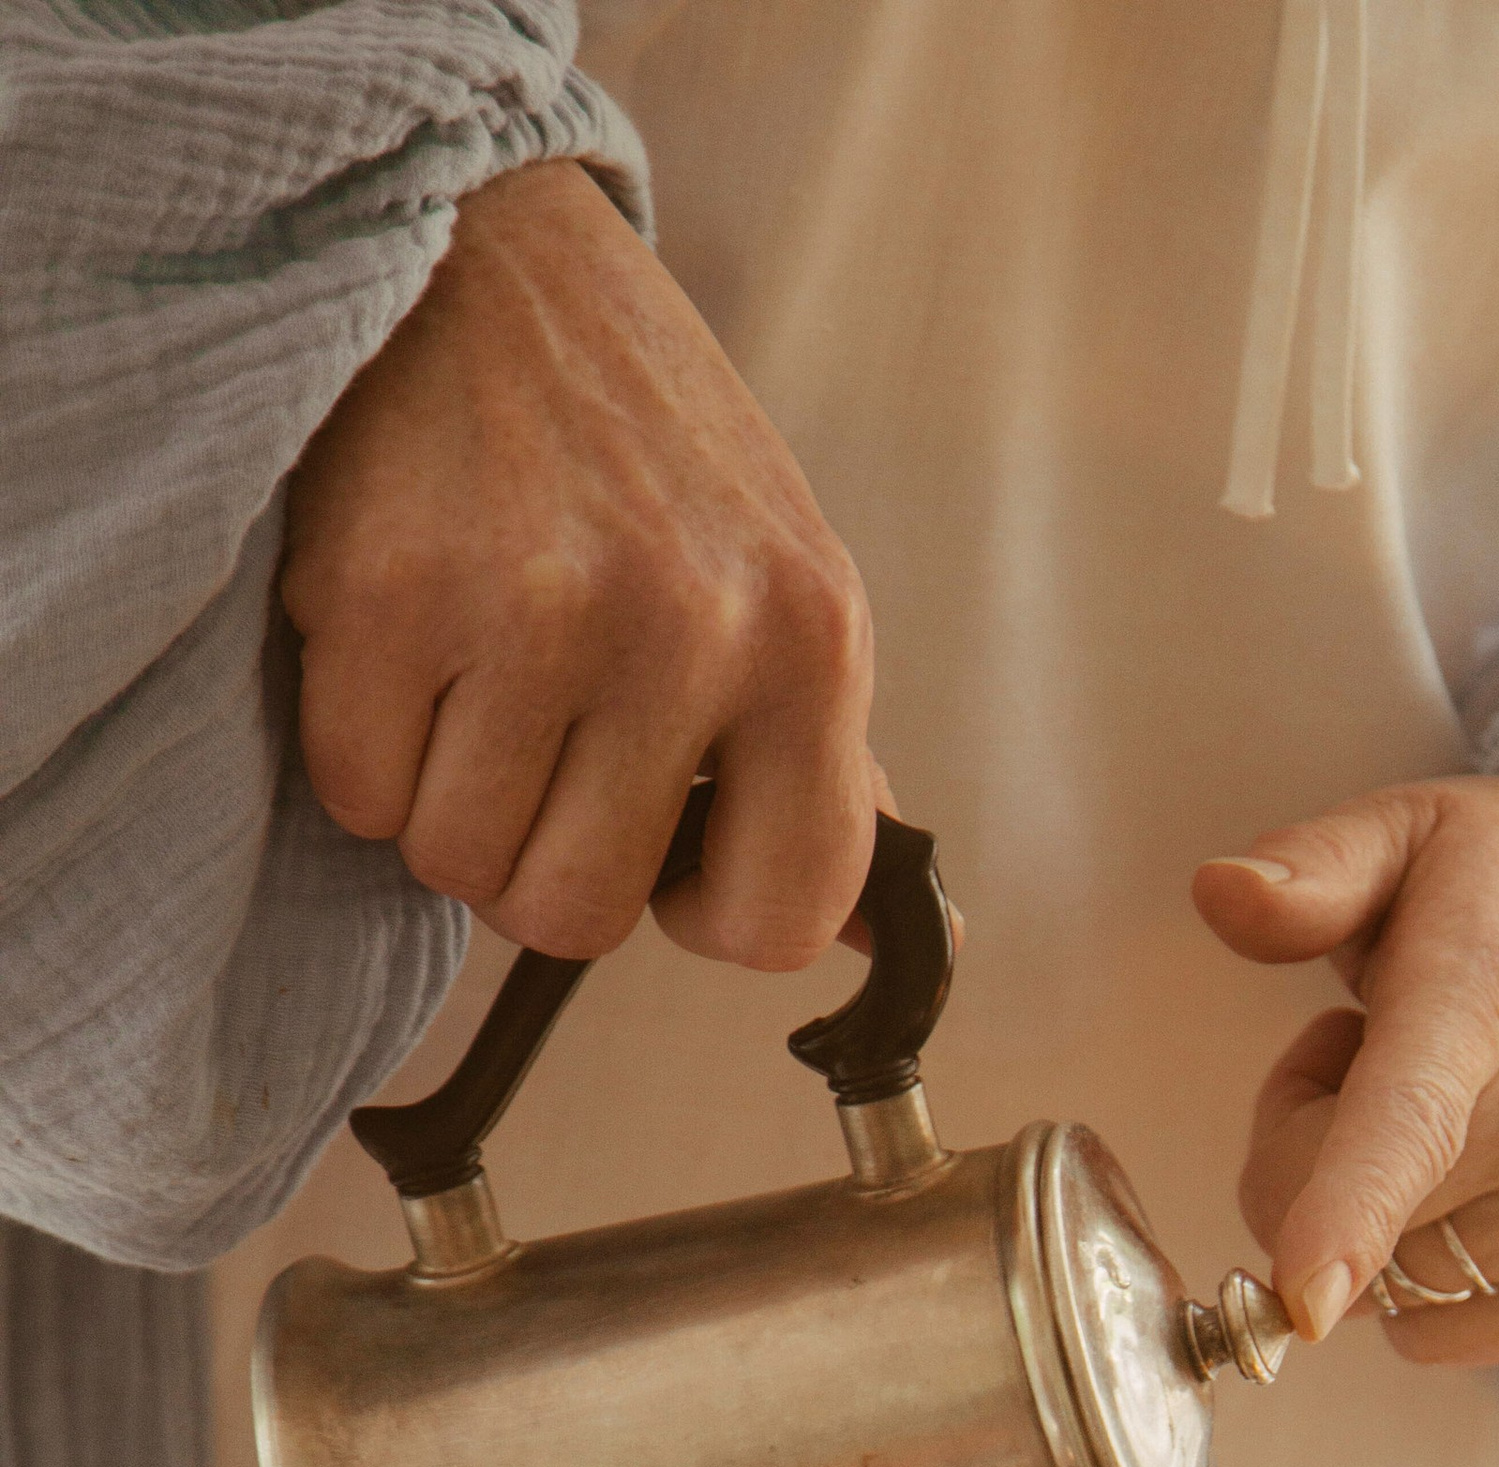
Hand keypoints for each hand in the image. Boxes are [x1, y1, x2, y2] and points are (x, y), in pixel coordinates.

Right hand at [282, 158, 875, 970]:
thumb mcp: (780, 583)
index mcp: (814, 639)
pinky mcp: (389, 591)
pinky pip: (358, 791)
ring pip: (459, 865)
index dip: (709, 914)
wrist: (483, 248)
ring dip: (447, 803)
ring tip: (473, 675)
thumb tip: (896, 943)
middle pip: (580, 915)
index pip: (787, 919)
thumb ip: (826, 766)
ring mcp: (535, 610)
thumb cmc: (642, 448)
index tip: (671, 853)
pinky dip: (364, 745)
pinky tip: (405, 639)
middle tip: (540, 744)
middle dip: (540, 861)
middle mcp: (687, 627)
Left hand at [1193, 747, 1498, 1363]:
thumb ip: (1310, 869)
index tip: (1305, 1297)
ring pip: (1392, 1292)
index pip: (1408, 1126)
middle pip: (1350, 1235)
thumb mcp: (1407, 831)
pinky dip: (1431, 1274)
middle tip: (1366, 1058)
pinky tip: (1480, 1168)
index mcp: (1481, 1001)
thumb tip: (1215, 892)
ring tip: (1445, 1106)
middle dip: (1308, 1161)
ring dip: (1378, 1219)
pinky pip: (1450, 1333)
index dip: (1347, 1216)